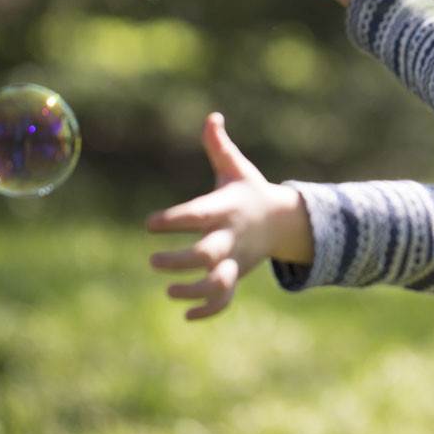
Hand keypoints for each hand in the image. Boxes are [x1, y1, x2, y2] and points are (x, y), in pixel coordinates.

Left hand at [147, 113, 312, 319]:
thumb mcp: (236, 168)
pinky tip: (187, 316)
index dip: (174, 220)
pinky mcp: (237, 275)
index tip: (149, 223)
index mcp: (225, 209)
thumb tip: (212, 117)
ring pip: (218, 284)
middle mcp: (230, 237)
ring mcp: (236, 260)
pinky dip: (209, 311)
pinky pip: (226, 300)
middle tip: (153, 261)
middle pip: (206, 255)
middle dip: (181, 261)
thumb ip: (219, 146)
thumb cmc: (250, 190)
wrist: (284, 220)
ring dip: (194, 291)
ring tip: (169, 292)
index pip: (197, 215)